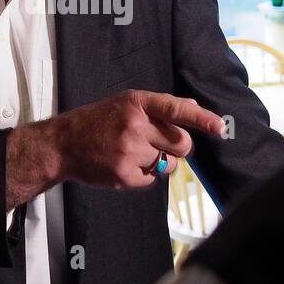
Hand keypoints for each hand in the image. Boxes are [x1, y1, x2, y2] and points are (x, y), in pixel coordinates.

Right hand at [52, 90, 223, 189]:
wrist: (63, 144)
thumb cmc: (97, 121)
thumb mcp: (125, 103)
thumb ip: (160, 106)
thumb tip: (192, 107)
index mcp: (137, 103)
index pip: (176, 109)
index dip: (201, 119)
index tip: (220, 127)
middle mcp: (135, 125)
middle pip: (182, 143)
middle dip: (177, 147)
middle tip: (158, 144)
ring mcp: (129, 151)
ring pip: (170, 164)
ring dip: (160, 162)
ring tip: (136, 154)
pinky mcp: (124, 175)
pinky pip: (153, 180)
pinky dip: (144, 176)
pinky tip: (126, 165)